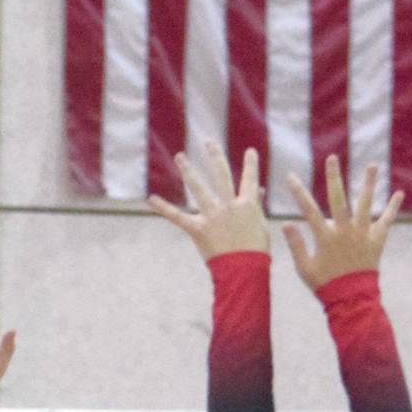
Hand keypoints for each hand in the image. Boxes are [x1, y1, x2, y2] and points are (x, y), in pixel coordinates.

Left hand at [148, 144, 268, 258]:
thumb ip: (256, 207)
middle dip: (215, 156)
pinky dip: (163, 207)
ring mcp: (212, 216)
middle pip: (221, 175)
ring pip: (198, 188)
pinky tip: (151, 198)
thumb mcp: (260, 227)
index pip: (250, 179)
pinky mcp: (197, 229)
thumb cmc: (255, 251)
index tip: (249, 151)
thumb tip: (258, 191)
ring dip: (188, 170)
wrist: (243, 270)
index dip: (250, 165)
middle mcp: (228, 205)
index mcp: (247, 205)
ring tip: (180, 156)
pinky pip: (177, 216)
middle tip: (208, 141)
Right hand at [283, 157, 402, 290]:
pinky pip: (386, 221)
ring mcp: (363, 234)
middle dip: (334, 177)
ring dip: (368, 183)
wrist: (352, 299)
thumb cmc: (325, 285)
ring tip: (372, 165)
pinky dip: (392, 208)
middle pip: (338, 199)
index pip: (308, 210)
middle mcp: (345, 231)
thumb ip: (296, 245)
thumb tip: (285, 223)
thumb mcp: (304, 268)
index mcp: (325, 237)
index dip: (298, 192)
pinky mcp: (377, 240)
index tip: (290, 176)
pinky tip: (399, 193)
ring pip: (366, 204)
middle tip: (332, 158)